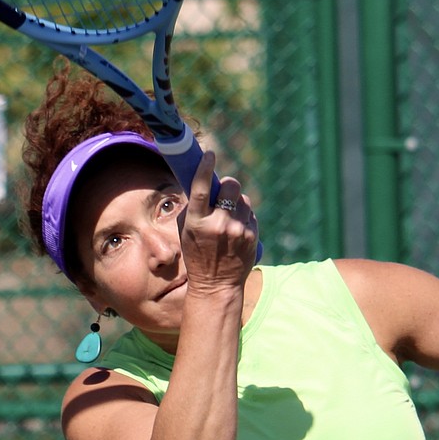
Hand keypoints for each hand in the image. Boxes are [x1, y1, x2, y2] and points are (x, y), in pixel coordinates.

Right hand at [179, 151, 258, 291]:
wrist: (216, 285)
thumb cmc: (197, 255)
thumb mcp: (186, 231)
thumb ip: (195, 208)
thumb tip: (205, 183)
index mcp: (197, 222)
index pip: (202, 187)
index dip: (205, 167)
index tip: (210, 154)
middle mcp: (218, 224)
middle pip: (231, 185)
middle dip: (228, 186)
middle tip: (224, 193)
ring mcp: (237, 230)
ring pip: (243, 199)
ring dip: (236, 203)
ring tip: (229, 219)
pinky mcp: (252, 236)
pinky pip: (250, 214)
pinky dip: (244, 217)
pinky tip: (237, 231)